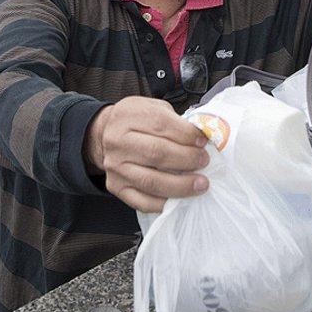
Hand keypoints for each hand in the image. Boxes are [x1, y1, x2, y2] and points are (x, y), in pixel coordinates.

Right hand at [85, 96, 210, 212]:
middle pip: (157, 153)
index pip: (161, 124)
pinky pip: (142, 201)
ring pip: (151, 181)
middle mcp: (117, 141)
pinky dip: (164, 203)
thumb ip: (176, 121)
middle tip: (204, 161)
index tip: (203, 141)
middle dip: (187, 159)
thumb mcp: (154, 108)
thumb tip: (202, 140)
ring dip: (181, 185)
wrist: (107, 135)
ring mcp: (115, 166)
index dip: (186, 134)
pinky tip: (180, 200)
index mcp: (128, 115)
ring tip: (200, 184)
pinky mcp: (115, 187)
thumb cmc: (138, 121)